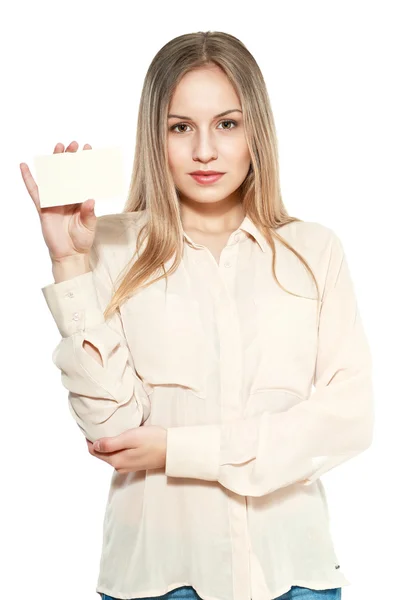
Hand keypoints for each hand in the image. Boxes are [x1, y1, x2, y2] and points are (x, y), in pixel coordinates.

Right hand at [19, 141, 96, 262]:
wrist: (69, 254)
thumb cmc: (81, 240)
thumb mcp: (89, 226)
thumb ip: (89, 213)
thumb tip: (90, 200)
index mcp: (80, 199)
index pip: (82, 178)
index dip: (84, 164)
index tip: (88, 149)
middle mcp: (67, 198)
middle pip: (67, 173)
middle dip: (70, 158)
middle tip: (74, 144)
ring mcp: (54, 201)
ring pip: (52, 178)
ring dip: (54, 163)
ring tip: (58, 147)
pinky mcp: (43, 208)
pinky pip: (34, 192)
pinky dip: (28, 179)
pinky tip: (24, 167)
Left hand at [85, 426, 166, 473]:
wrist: (172, 449)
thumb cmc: (153, 441)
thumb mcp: (130, 438)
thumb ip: (111, 443)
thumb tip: (94, 445)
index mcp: (116, 461)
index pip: (95, 452)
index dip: (89, 440)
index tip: (88, 428)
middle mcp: (120, 466)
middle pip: (101, 454)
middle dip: (96, 442)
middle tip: (95, 427)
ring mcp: (128, 466)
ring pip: (110, 455)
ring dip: (106, 445)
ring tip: (105, 431)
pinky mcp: (135, 463)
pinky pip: (119, 455)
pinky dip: (115, 448)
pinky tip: (118, 439)